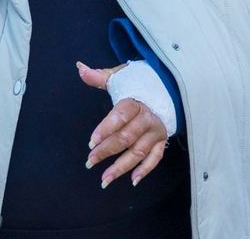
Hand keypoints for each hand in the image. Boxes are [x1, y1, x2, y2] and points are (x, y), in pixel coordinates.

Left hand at [77, 61, 168, 187]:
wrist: (169, 84)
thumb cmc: (139, 81)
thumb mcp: (119, 76)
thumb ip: (98, 76)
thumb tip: (79, 68)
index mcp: (136, 101)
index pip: (120, 116)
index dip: (106, 129)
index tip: (91, 141)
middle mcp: (148, 118)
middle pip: (127, 137)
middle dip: (107, 151)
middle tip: (90, 161)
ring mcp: (156, 131)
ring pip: (139, 152)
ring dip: (122, 167)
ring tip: (105, 179)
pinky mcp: (162, 140)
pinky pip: (155, 158)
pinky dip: (145, 170)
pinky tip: (133, 180)